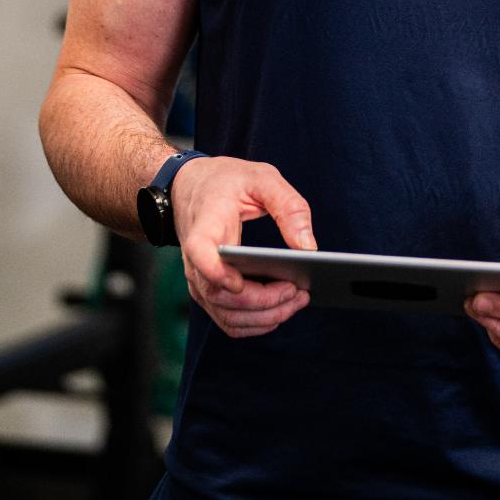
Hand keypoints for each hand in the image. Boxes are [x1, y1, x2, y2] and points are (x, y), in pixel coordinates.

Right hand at [172, 157, 316, 338]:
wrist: (191, 186)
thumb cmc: (225, 181)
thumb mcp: (261, 178)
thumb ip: (288, 207)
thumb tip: (308, 247)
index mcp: (206, 225)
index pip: (200, 253)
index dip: (217, 272)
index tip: (241, 282)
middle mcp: (196, 260)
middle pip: (221, 296)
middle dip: (263, 302)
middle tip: (298, 291)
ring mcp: (200, 279)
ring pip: (227, 315)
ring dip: (264, 317)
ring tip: (297, 300)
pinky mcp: (208, 291)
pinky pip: (229, 319)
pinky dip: (256, 322)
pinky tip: (281, 309)